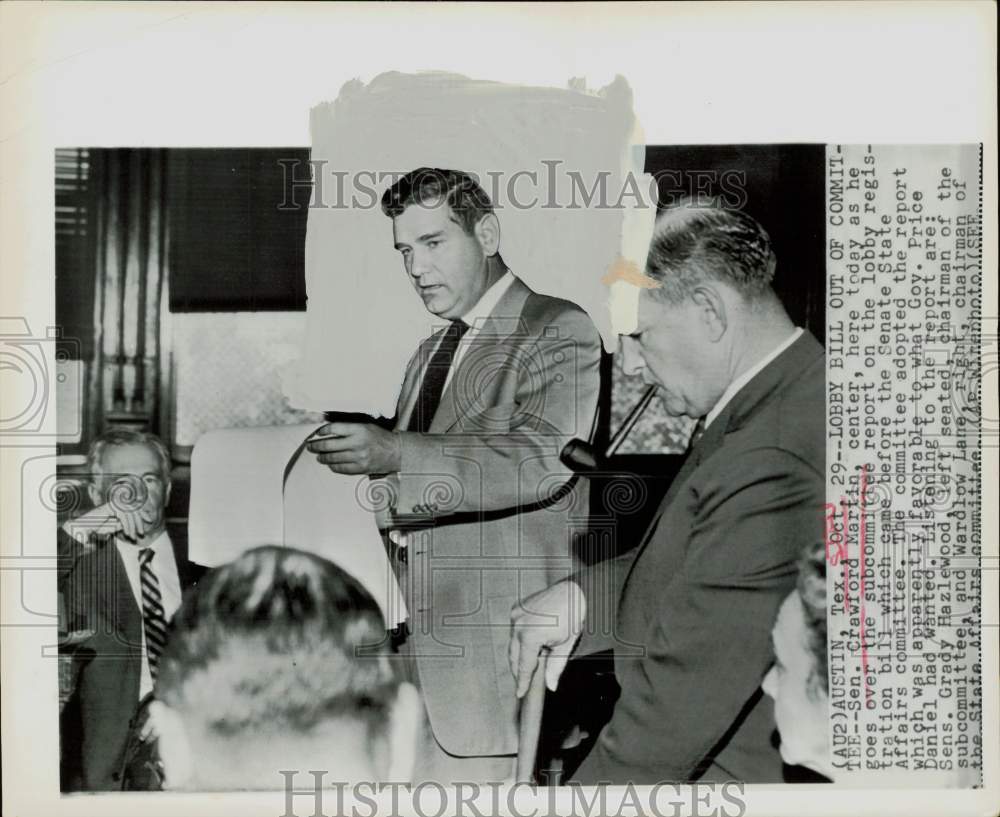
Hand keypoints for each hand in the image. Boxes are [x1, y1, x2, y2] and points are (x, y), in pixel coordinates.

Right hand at [63, 497, 155, 545]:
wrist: (80, 531)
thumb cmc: (96, 530)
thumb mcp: (113, 527)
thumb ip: (122, 524)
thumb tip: (133, 523)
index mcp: (117, 507)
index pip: (134, 507)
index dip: (143, 513)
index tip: (150, 520)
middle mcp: (115, 503)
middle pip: (134, 509)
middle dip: (140, 521)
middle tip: (142, 533)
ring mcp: (112, 504)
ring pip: (129, 512)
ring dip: (132, 526)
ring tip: (132, 537)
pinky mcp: (108, 507)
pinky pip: (123, 514)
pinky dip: (126, 525)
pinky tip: (126, 533)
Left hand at [307, 423, 401, 475]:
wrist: (396, 452)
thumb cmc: (380, 437)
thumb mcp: (366, 427)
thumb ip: (349, 429)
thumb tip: (328, 432)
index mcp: (359, 430)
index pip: (334, 429)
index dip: (322, 431)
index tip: (316, 433)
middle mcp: (357, 443)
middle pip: (329, 445)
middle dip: (316, 446)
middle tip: (311, 446)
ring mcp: (359, 457)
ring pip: (333, 458)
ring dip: (323, 457)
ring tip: (319, 456)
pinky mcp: (360, 468)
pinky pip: (341, 468)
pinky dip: (333, 466)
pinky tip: (331, 464)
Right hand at [509, 580, 585, 696]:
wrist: (574, 591)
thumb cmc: (573, 616)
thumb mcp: (566, 646)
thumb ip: (555, 667)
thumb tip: (550, 685)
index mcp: (529, 636)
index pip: (524, 665)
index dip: (522, 682)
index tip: (520, 693)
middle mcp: (518, 625)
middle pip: (514, 655)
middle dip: (519, 669)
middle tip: (525, 682)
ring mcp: (516, 615)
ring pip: (513, 642)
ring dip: (519, 653)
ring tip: (531, 661)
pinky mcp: (517, 608)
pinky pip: (515, 629)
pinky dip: (520, 638)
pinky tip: (531, 643)